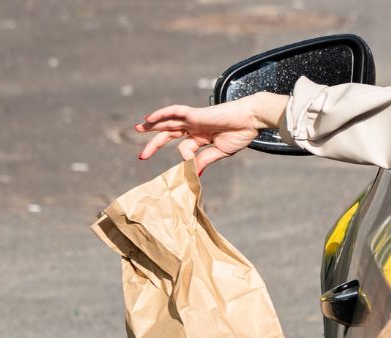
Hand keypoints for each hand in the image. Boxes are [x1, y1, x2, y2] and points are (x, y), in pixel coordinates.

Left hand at [134, 93, 288, 171]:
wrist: (252, 119)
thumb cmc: (241, 134)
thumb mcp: (219, 151)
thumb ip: (204, 159)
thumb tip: (195, 173)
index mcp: (201, 136)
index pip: (184, 147)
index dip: (185, 159)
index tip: (192, 168)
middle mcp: (195, 126)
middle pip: (169, 133)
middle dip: (154, 142)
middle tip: (142, 155)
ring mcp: (194, 119)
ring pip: (168, 121)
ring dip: (152, 125)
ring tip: (138, 128)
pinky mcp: (196, 114)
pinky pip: (174, 112)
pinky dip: (162, 114)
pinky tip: (150, 118)